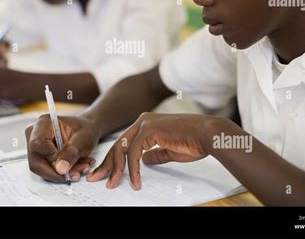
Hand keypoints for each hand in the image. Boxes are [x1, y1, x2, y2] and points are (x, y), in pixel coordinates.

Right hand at [25, 114, 98, 182]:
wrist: (86, 131)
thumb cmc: (85, 130)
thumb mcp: (85, 138)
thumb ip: (72, 151)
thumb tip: (60, 169)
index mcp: (44, 122)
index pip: (37, 144)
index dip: (51, 157)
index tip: (67, 162)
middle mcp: (34, 134)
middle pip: (36, 161)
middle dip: (58, 172)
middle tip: (78, 172)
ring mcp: (34, 147)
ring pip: (40, 169)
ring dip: (62, 174)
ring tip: (80, 167)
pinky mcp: (38, 157)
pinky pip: (45, 171)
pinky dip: (61, 174)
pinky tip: (75, 168)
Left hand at [87, 112, 220, 189]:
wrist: (208, 135)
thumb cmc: (193, 142)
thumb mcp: (169, 150)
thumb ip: (155, 153)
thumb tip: (144, 160)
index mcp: (147, 123)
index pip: (124, 143)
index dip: (113, 160)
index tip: (106, 174)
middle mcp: (143, 120)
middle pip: (117, 145)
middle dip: (106, 164)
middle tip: (96, 179)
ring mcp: (145, 123)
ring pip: (122, 148)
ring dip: (116, 169)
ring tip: (113, 184)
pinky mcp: (149, 130)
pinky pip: (134, 153)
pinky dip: (133, 169)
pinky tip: (136, 182)